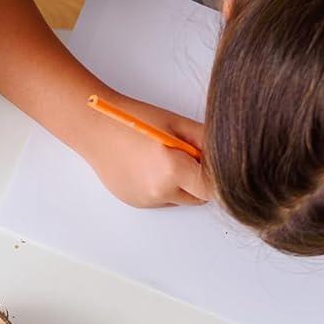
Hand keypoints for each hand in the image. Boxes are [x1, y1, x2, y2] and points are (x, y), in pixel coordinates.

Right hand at [85, 92, 209, 206]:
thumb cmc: (133, 120)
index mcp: (173, 171)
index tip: (212, 162)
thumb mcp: (177, 124)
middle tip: (187, 155)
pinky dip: (162, 186)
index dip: (216, 175)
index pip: (214, 188)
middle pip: (199, 198)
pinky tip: (147, 166)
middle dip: (200, 180)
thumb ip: (207, 141)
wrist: (95, 129)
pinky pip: (161, 199)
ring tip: (163, 158)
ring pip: (180, 199)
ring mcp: (146, 200)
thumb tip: (228, 154)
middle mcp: (160, 192)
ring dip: (181, 185)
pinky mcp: (136, 203)